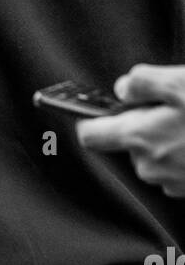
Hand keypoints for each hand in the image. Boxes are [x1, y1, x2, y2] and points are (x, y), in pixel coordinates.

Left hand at [76, 64, 184, 196]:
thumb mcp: (181, 83)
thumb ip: (145, 82)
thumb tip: (123, 87)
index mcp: (140, 138)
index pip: (92, 136)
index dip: (89, 121)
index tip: (89, 112)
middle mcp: (149, 166)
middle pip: (128, 144)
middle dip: (144, 124)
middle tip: (173, 106)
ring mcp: (170, 182)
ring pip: (155, 155)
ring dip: (168, 138)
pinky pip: (176, 167)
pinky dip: (184, 152)